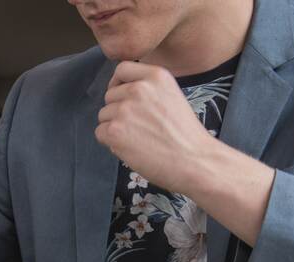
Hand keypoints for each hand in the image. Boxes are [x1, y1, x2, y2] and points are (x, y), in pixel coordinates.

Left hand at [95, 61, 218, 194]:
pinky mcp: (115, 131)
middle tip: (137, 126)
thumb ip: (148, 89)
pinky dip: (110, 142)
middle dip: (118, 110)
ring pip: (104, 115)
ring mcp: (125, 110)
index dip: (118, 83)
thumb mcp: (172, 96)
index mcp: (156, 76)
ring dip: (114, 127)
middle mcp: (138, 89)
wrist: (193, 160)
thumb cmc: (185, 135)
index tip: (122, 95)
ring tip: (137, 138)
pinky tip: (130, 147)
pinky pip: (100, 132)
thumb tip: (121, 91)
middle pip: (110, 95)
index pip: (122, 69)